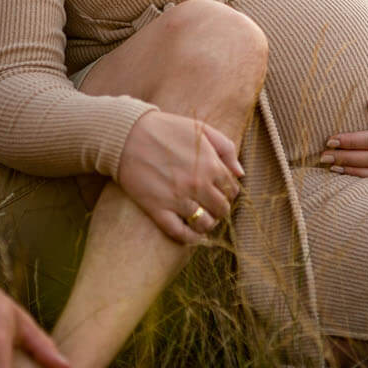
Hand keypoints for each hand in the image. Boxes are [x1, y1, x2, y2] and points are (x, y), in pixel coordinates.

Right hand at [116, 110, 244, 243]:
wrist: (128, 134)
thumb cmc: (166, 129)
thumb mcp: (201, 129)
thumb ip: (225, 148)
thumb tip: (240, 173)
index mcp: (211, 165)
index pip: (232, 190)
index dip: (228, 191)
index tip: (219, 190)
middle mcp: (198, 185)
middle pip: (222, 209)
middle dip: (220, 208)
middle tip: (211, 205)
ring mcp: (177, 199)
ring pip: (204, 224)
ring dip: (207, 223)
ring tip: (201, 218)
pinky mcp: (158, 209)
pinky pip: (180, 233)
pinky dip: (189, 238)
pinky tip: (191, 235)